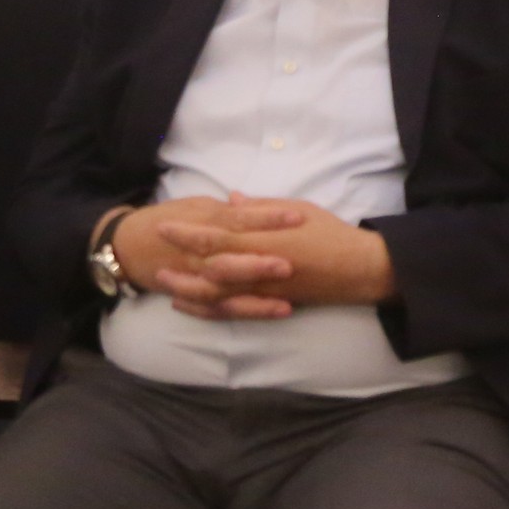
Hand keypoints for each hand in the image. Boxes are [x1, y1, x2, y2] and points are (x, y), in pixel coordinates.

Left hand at [121, 196, 389, 318]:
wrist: (356, 268)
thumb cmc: (330, 233)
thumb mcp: (297, 209)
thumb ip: (261, 208)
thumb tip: (232, 199)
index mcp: (260, 239)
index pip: (214, 236)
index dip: (186, 232)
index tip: (164, 225)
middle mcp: (255, 267)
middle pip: (206, 266)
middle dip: (178, 260)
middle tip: (152, 255)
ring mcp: (259, 289)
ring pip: (213, 293)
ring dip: (185, 288)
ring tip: (163, 283)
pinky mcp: (267, 304)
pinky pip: (230, 310)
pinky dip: (206, 308)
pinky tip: (190, 305)